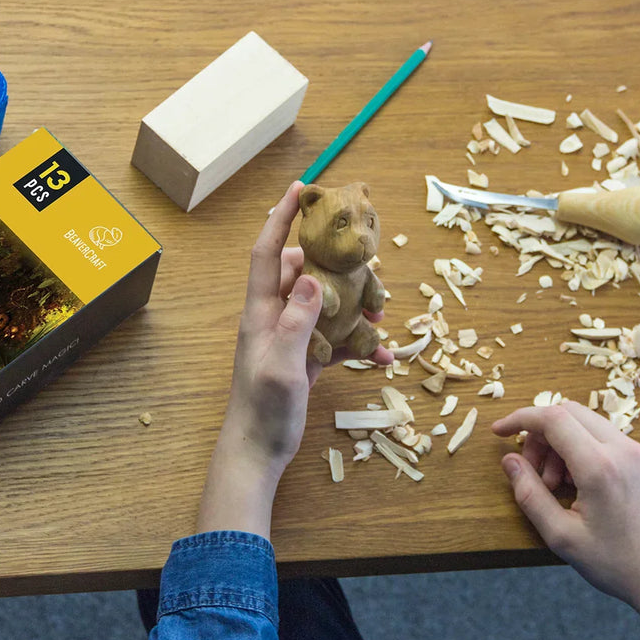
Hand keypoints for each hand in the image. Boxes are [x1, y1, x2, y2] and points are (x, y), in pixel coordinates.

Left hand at [196, 182, 391, 538]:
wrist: (258, 451)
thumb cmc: (262, 409)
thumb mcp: (281, 363)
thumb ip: (296, 320)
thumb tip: (312, 277)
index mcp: (261, 311)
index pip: (269, 252)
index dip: (281, 218)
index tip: (301, 188)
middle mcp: (275, 317)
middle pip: (306, 272)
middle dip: (336, 262)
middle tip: (365, 257)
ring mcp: (292, 337)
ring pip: (326, 302)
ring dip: (354, 302)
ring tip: (381, 310)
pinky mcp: (306, 358)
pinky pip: (336, 337)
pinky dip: (358, 341)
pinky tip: (381, 354)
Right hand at [491, 401, 639, 639]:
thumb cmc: (617, 564)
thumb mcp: (562, 536)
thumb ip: (530, 495)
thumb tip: (510, 461)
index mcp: (600, 466)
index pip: (553, 418)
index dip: (520, 418)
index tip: (498, 432)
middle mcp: (622, 449)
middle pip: (568, 412)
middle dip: (540, 434)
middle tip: (532, 473)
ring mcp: (636, 452)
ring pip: (585, 423)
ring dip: (560, 442)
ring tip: (555, 486)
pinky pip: (602, 437)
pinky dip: (580, 448)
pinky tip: (575, 484)